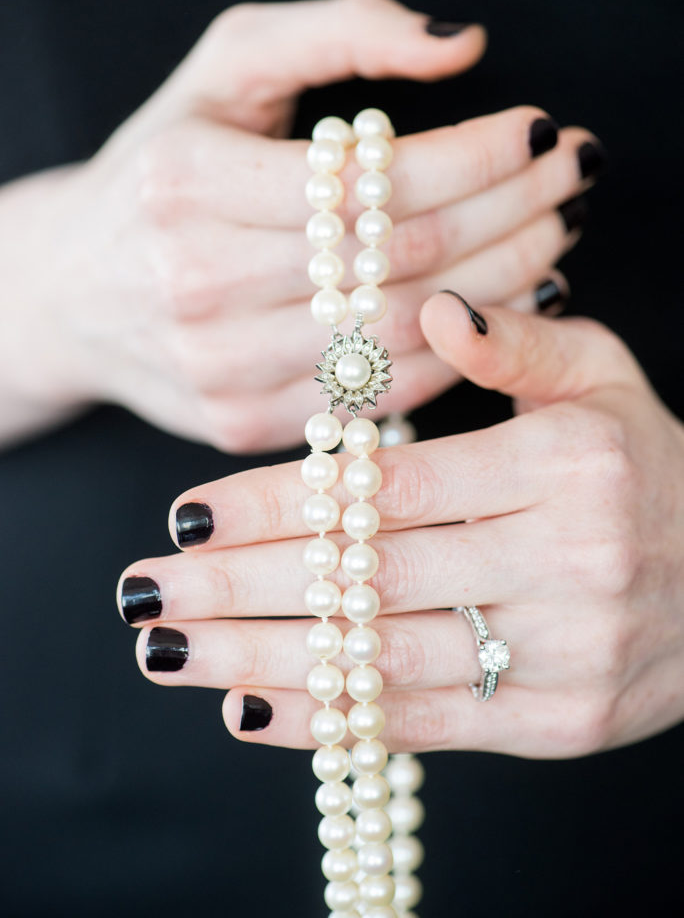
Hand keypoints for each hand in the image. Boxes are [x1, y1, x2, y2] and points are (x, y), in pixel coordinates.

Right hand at [1, 0, 601, 449]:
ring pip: (401, 334)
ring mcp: (220, 366)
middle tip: (568, 180)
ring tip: (552, 237)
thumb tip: (460, 47)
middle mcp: (198, 282)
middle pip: (401, 259)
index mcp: (189, 182)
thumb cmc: (160, 169)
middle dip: (513, 213)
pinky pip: (377, 397)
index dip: (477, 153)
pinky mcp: (242, 423)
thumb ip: (338, 33)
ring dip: (502, 284)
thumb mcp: (223, 69)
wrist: (76, 290)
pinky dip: (450, 353)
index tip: (538, 130)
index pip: (372, 177)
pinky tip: (496, 307)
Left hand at [119, 292, 683, 756]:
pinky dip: (332, 721)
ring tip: (168, 650)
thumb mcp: (602, 377)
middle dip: (242, 588)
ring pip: (384, 662)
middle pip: (370, 579)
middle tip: (144, 589)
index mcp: (566, 463)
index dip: (280, 504)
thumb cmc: (648, 465)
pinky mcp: (561, 725)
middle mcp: (566, 562)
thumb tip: (430, 311)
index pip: (390, 488)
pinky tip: (249, 705)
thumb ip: (517, 344)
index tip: (187, 513)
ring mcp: (565, 655)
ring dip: (262, 661)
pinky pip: (427, 726)